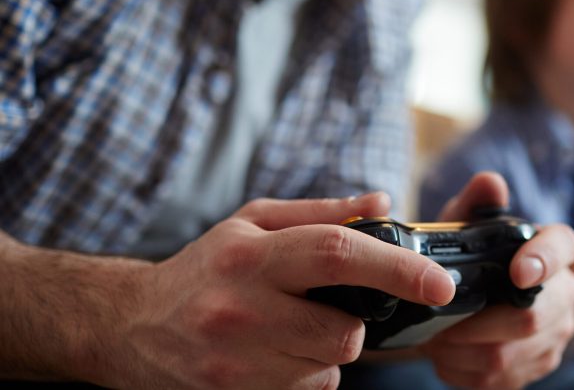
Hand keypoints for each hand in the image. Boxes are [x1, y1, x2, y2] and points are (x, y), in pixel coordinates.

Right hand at [98, 193, 455, 389]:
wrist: (132, 326)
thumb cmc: (206, 267)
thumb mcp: (254, 222)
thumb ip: (322, 213)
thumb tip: (383, 202)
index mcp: (252, 253)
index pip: (338, 254)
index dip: (398, 268)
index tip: (440, 284)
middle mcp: (241, 307)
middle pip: (344, 329)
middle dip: (354, 322)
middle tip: (324, 307)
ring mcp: (235, 360)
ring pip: (330, 367)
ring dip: (326, 350)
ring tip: (286, 329)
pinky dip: (306, 374)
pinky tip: (273, 354)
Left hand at [420, 172, 573, 388]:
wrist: (468, 299)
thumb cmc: (468, 256)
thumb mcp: (463, 225)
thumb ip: (474, 204)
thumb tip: (489, 183)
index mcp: (555, 248)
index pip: (562, 248)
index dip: (544, 261)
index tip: (517, 273)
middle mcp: (566, 292)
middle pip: (533, 318)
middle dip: (477, 324)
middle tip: (439, 320)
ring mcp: (557, 333)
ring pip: (510, 355)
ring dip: (462, 351)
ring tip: (435, 338)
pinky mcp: (540, 364)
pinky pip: (501, 381)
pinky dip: (464, 372)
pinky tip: (447, 357)